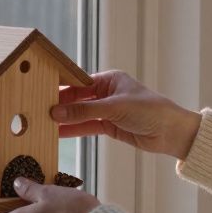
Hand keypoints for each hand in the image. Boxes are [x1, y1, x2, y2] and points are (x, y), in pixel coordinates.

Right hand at [52, 70, 201, 159]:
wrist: (172, 133)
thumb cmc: (151, 111)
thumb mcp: (115, 107)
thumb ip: (85, 111)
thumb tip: (57, 112)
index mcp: (109, 79)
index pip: (78, 82)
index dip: (61, 88)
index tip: (42, 93)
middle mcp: (106, 93)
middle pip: (77, 99)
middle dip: (60, 105)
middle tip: (38, 110)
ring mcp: (107, 111)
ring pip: (80, 114)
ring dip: (65, 119)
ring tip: (43, 123)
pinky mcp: (110, 127)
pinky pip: (87, 127)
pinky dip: (74, 130)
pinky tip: (58, 132)